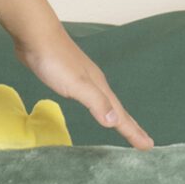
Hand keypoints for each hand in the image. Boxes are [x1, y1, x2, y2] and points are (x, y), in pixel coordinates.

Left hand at [14, 29, 153, 148]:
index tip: (148, 146)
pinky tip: (93, 105)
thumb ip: (96, 102)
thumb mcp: (77, 85)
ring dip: (116, 116)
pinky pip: (91, 98)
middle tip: (144, 143)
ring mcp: (83, 79)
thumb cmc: (55, 61)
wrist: (36, 36)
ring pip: (105, 103)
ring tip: (122, 126)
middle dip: (130, 127)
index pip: (121, 116)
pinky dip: (98, 107)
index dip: (133, 132)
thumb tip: (114, 122)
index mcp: (100, 88)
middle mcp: (96, 84)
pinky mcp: (69, 77)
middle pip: (118, 110)